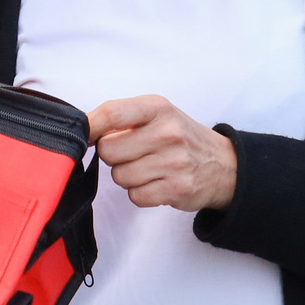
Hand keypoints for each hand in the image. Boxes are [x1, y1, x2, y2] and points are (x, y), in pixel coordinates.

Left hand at [86, 95, 238, 211]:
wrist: (224, 165)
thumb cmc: (180, 136)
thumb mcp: (157, 114)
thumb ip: (122, 118)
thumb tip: (81, 131)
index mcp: (158, 108)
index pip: (112, 113)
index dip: (89, 126)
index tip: (80, 135)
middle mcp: (167, 132)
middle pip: (108, 150)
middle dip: (112, 156)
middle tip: (131, 153)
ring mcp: (174, 162)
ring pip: (119, 176)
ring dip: (127, 175)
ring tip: (148, 167)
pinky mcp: (177, 189)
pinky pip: (135, 196)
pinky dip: (140, 193)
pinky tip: (156, 182)